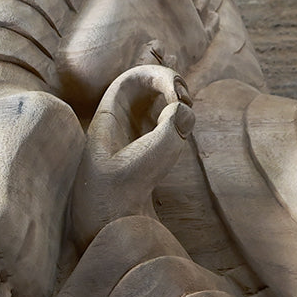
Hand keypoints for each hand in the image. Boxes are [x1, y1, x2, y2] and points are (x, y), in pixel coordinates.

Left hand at [70, 65, 193, 245]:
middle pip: (152, 84)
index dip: (159, 77)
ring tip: (184, 122)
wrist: (113, 219)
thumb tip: (184, 110)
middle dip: (173, 85)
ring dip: (180, 103)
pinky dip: (182, 120)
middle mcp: (125, 117)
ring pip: (164, 101)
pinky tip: (182, 136)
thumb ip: (171, 129)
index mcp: (111, 113)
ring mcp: (139, 130)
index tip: (177, 96)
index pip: (135, 77)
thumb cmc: (122, 190)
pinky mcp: (152, 145)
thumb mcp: (149, 159)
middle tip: (185, 101)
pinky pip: (170, 120)